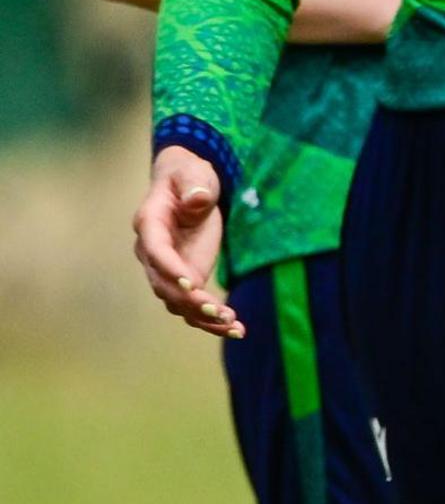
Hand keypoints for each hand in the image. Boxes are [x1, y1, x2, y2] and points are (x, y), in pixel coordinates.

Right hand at [132, 146, 239, 336]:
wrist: (189, 184)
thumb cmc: (188, 176)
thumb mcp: (193, 174)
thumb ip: (193, 187)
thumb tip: (196, 200)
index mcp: (150, 224)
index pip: (155, 251)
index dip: (170, 269)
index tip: (192, 284)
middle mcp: (153, 252)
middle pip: (164, 284)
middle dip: (189, 301)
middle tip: (217, 310)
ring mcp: (169, 268)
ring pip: (178, 301)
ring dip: (203, 317)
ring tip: (232, 326)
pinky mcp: (187, 277)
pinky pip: (193, 304)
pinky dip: (211, 319)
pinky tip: (236, 329)